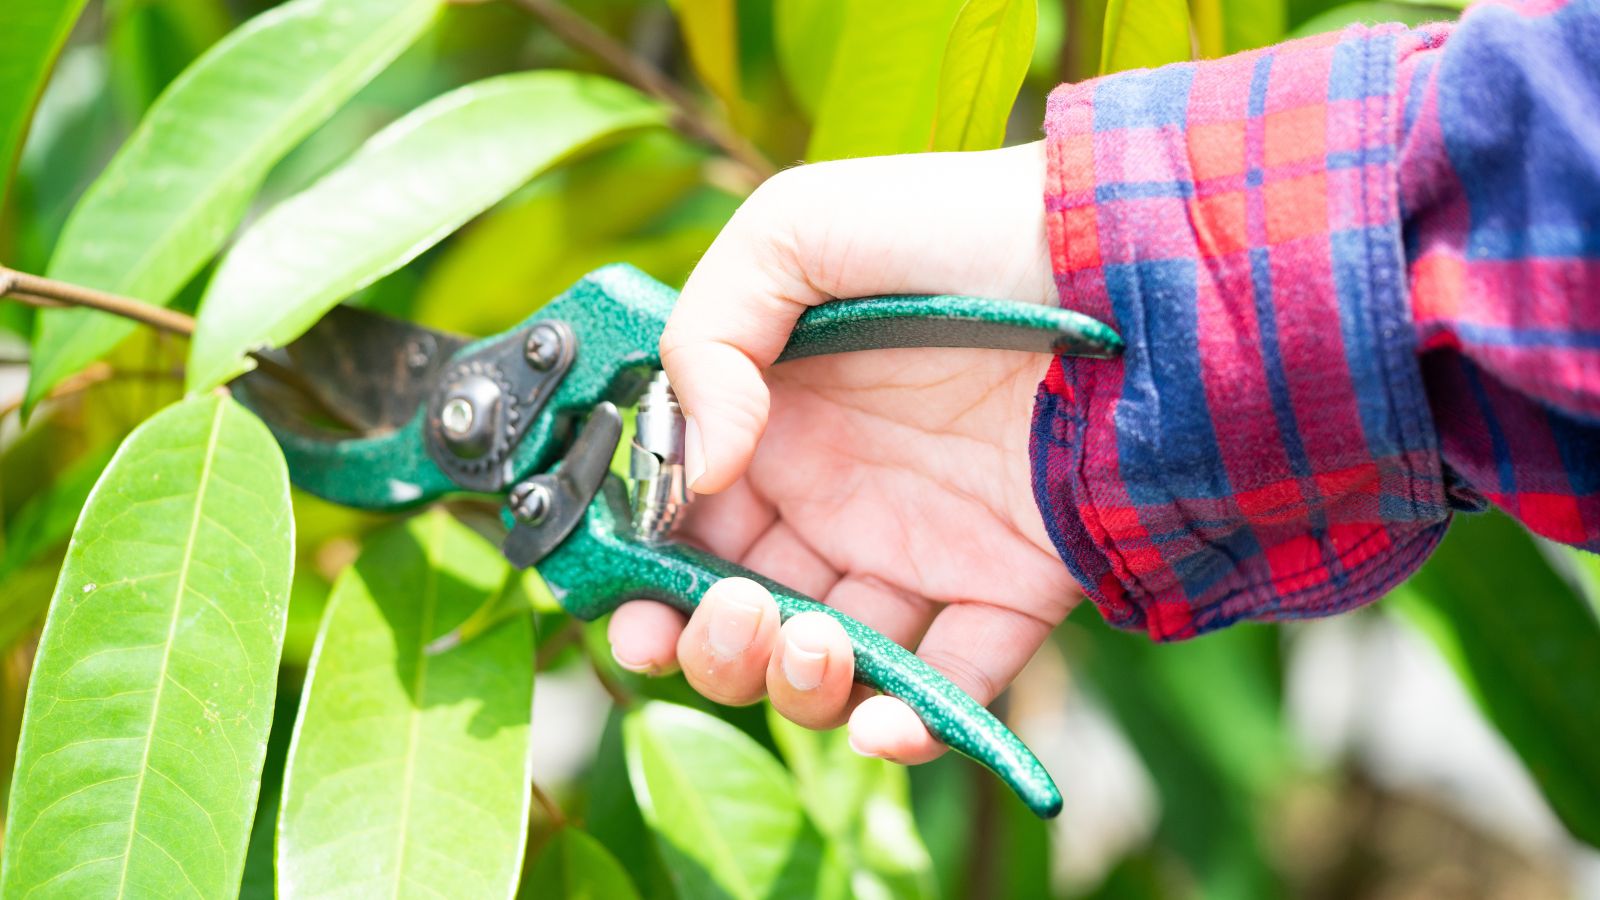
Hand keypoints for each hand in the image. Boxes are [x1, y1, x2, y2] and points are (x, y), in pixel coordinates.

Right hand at [607, 142, 1083, 762]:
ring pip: (831, 662)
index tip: (627, 608)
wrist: (1122, 255)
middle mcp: (839, 495)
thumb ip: (707, 338)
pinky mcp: (1010, 585)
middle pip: (744, 615)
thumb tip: (697, 472)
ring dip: (796, 687)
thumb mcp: (796, 231)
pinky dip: (912, 727)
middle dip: (713, 646)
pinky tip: (885, 720)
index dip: (644, 582)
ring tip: (810, 642)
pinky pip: (953, 683)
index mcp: (776, 425)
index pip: (685, 530)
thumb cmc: (953, 225)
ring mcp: (923, 546)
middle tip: (731, 616)